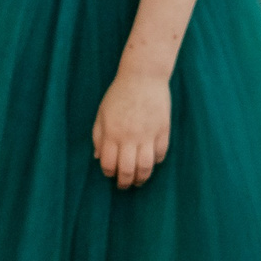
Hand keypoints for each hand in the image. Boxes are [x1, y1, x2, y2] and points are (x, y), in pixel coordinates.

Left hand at [92, 69, 171, 188]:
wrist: (143, 76)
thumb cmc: (119, 93)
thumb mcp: (102, 113)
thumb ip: (98, 136)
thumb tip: (98, 157)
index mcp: (112, 133)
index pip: (109, 164)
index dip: (109, 173)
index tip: (111, 174)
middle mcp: (130, 137)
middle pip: (127, 170)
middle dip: (125, 182)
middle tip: (125, 185)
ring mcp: (148, 134)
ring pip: (145, 166)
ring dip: (142, 178)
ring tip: (140, 180)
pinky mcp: (163, 130)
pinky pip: (161, 153)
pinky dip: (157, 161)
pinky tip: (152, 161)